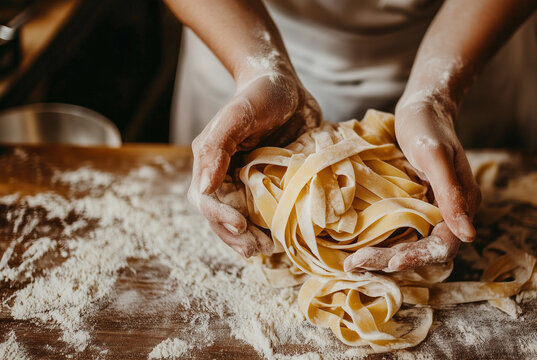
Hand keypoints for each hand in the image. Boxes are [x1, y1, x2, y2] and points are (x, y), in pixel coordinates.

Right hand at [189, 67, 320, 257]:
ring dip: (250, 238)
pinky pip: (264, 211)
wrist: (286, 87)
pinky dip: (269, 227)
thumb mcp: (239, 113)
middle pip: (221, 216)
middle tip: (257, 250)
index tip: (241, 225)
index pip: (206, 199)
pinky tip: (281, 238)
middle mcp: (224, 175)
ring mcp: (247, 182)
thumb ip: (217, 146)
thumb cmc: (261, 94)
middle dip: (235, 236)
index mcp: (211, 161)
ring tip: (268, 250)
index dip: (219, 216)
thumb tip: (204, 186)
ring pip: (241, 218)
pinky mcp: (269, 184)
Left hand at [344, 90, 480, 271]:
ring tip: (351, 263)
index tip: (389, 261)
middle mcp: (449, 215)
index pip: (443, 246)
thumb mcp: (435, 155)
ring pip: (409, 245)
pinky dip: (380, 243)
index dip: (417, 257)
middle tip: (354, 264)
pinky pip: (399, 233)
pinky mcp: (413, 207)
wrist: (420, 108)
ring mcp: (430, 212)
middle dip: (390, 261)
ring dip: (382, 257)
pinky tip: (357, 247)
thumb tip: (469, 235)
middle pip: (422, 251)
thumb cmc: (428, 126)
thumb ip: (451, 193)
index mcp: (462, 206)